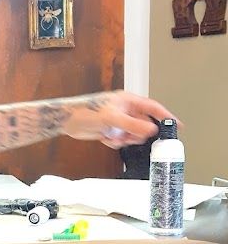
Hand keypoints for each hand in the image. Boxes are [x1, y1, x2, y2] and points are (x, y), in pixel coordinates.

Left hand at [62, 91, 178, 147]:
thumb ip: (133, 124)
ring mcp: (119, 122)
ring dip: (126, 139)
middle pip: (144, 125)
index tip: (177, 125)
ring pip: (133, 135)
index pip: (153, 108)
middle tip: (131, 137)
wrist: (66, 120)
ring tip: (114, 137)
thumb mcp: (112, 118)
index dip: (166, 116)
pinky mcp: (111, 131)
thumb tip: (152, 129)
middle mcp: (126, 111)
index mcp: (128, 101)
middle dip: (138, 134)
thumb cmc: (86, 111)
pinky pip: (122, 141)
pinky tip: (105, 138)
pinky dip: (115, 142)